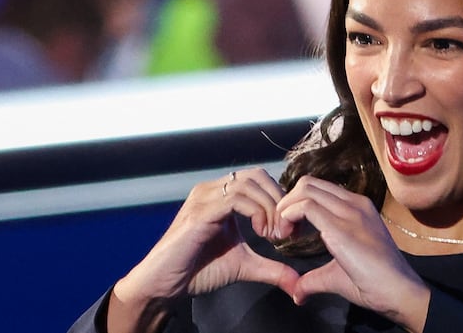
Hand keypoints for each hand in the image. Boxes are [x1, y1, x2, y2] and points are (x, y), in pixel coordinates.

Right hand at [109, 168, 298, 332]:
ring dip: (269, 207)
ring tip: (274, 234)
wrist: (165, 285)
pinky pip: (234, 199)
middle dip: (279, 200)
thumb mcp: (245, 266)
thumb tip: (297, 281)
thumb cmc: (198, 271)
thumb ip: (271, 268)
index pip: (259, 180)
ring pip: (248, 184)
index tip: (291, 229)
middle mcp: (211, 190)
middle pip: (257, 176)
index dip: (280, 200)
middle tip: (286, 230)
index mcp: (220, 196)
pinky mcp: (199, 213)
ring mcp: (203, 199)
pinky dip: (256, 212)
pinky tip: (261, 233)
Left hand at [275, 176, 430, 332]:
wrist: (398, 291)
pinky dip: (288, 216)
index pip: (319, 188)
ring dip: (285, 208)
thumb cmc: (374, 283)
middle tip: (282, 229)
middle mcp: (354, 203)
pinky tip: (286, 236)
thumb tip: (297, 293)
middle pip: (308, 183)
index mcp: (358, 207)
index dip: (297, 203)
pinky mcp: (341, 227)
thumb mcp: (338, 273)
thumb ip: (314, 277)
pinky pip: (306, 206)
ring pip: (305, 189)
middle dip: (287, 201)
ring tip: (282, 233)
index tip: (291, 228)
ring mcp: (349, 212)